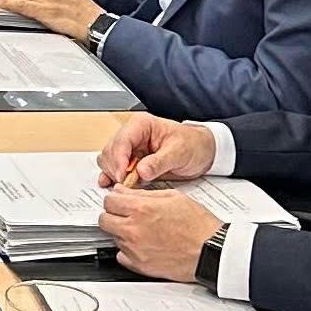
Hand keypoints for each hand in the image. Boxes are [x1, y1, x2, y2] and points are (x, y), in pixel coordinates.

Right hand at [96, 113, 216, 187]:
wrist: (202, 151)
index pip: (121, 140)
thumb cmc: (192, 145)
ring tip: (126, 185)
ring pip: (108, 159)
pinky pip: (114, 167)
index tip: (122, 176)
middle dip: (115, 168)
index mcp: (141, 125)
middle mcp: (131, 134)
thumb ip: (159, 162)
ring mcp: (130, 148)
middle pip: (111, 150)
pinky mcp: (131, 161)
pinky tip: (109, 184)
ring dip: (113, 173)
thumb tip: (140, 171)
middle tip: (126, 184)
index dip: (119, 159)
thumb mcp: (179, 152)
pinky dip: (111, 176)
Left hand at [100, 187, 221, 281]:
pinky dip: (127, 251)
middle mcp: (134, 229)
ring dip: (121, 232)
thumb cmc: (198, 225)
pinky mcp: (141, 266)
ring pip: (113, 237)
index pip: (109, 200)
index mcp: (141, 209)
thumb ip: (143, 193)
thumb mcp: (173, 196)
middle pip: (104, 219)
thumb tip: (123, 191)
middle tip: (125, 215)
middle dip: (113, 215)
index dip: (115, 199)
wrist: (212, 251)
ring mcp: (135, 249)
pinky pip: (121, 256)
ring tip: (140, 230)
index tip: (120, 201)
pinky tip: (141, 245)